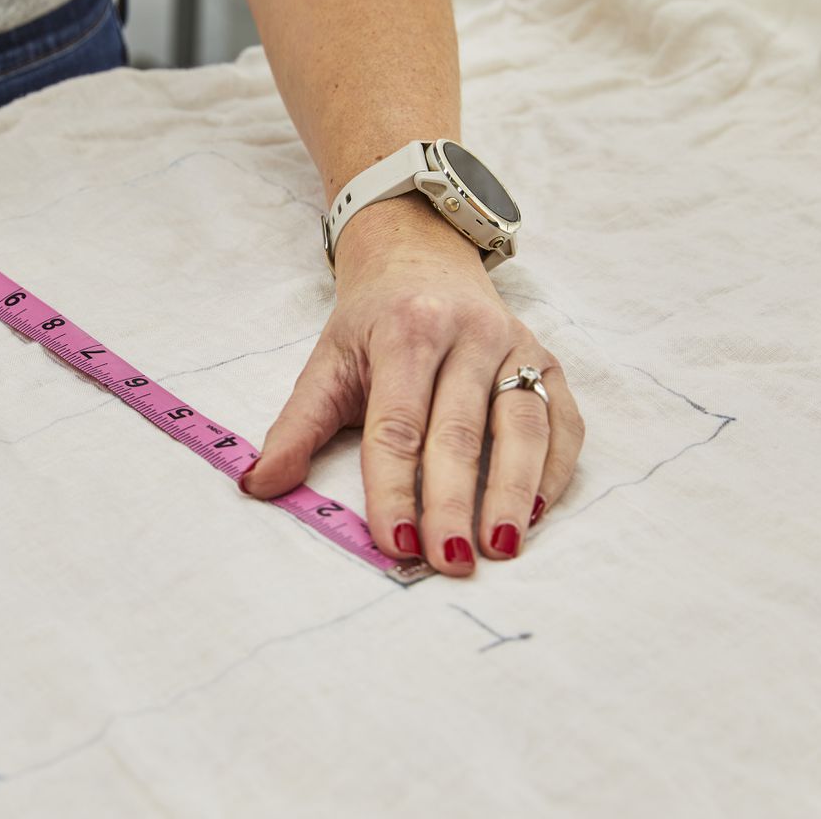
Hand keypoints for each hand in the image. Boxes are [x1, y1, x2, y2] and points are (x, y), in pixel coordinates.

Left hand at [240, 196, 584, 576]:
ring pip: (523, 426)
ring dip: (513, 492)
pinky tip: (535, 514)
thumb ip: (295, 428)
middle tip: (448, 562)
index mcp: (406, 331)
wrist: (422, 258)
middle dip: (454, 503)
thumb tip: (256, 485)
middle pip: (461, 432)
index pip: (398, 425)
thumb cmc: (372, 324)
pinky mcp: (551, 361)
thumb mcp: (327, 364)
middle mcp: (468, 334)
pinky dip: (554, 472)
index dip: (396, 488)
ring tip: (501, 548)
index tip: (395, 545)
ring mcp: (518, 345)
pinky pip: (564, 422)